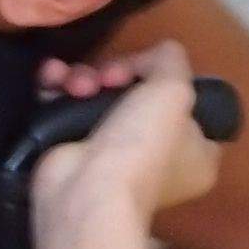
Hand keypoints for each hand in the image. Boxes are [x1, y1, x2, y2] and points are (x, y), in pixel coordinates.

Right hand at [31, 44, 222, 231]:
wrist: (84, 191)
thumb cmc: (142, 146)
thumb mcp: (175, 89)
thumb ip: (172, 60)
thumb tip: (151, 57)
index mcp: (195, 154)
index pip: (190, 105)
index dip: (171, 80)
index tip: (153, 72)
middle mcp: (158, 155)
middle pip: (140, 93)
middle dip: (119, 73)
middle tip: (109, 77)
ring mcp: (113, 154)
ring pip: (101, 94)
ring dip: (86, 77)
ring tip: (78, 85)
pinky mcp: (73, 148)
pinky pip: (68, 103)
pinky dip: (58, 86)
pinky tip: (53, 79)